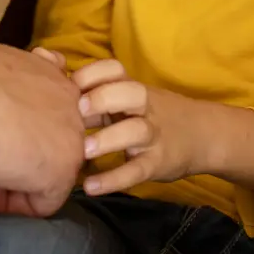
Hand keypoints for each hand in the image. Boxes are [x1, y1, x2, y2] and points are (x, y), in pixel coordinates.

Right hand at [0, 15, 83, 216]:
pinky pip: (44, 203)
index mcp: (51, 73)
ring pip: (43, 175)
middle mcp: (68, 102)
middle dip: (4, 160)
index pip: (42, 117)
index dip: (8, 133)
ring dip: (0, 182)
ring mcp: (71, 137)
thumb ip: (3, 93)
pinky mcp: (60, 171)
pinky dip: (7, 204)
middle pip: (43, 146)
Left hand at [73, 59, 253, 194]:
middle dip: (104, 98)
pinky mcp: (158, 163)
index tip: (69, 84)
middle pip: (131, 93)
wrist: (204, 135)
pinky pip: (137, 170)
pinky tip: (91, 187)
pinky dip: (114, 179)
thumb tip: (48, 67)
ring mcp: (154, 135)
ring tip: (84, 152)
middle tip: (78, 111)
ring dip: (109, 139)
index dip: (93, 74)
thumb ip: (95, 90)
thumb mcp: (130, 98)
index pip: (116, 71)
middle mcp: (145, 108)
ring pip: (136, 131)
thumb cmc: (153, 114)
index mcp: (132, 89)